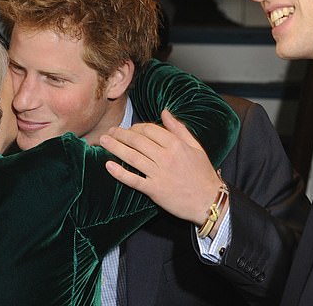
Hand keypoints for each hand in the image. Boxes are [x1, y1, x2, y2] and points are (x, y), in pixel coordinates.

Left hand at [100, 109, 222, 226]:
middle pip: (137, 141)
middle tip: (110, 132)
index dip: (136, 127)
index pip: (149, 130)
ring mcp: (158, 174)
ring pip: (132, 157)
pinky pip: (133, 179)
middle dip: (120, 134)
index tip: (130, 129)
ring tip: (103, 141)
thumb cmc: (203, 173)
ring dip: (115, 148)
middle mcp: (165, 157)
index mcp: (175, 144)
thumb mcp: (195, 146)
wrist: (209, 200)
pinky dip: (119, 173)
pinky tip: (108, 165)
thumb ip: (179, 128)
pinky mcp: (154, 190)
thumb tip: (164, 112)